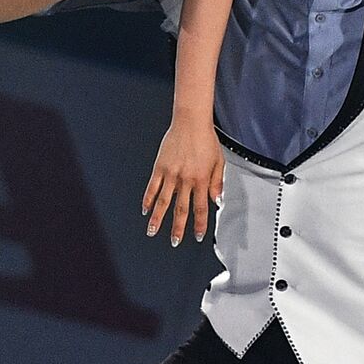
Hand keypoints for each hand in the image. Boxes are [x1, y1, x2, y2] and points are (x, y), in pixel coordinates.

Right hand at [142, 116, 224, 245]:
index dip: (199, 224)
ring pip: (163, 201)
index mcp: (201, 179)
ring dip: (158, 218)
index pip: (200, 207)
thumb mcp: (218, 162)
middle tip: (174, 241)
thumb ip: (217, 182)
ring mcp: (171, 174)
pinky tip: (145, 208)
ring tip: (152, 231)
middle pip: (181, 209)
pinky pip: (152, 186)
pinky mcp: (160, 167)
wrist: (191, 122)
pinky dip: (148, 199)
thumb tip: (217, 199)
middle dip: (177, 228)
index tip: (197, 235)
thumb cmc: (205, 139)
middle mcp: (186, 179)